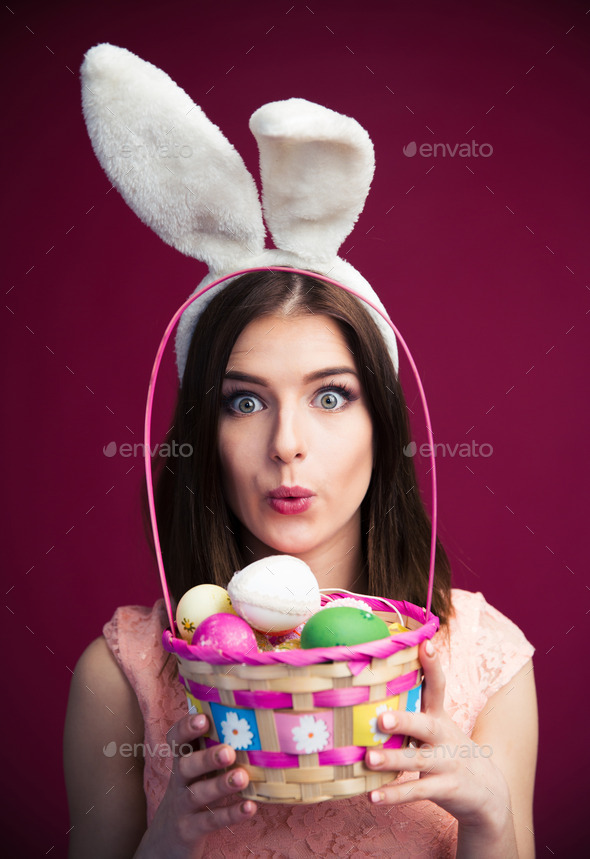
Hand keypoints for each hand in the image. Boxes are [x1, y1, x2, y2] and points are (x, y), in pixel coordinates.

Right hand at [134, 712, 256, 858]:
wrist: (166, 841)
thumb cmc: (192, 793)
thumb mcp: (195, 772)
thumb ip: (211, 748)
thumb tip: (247, 719)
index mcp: (182, 762)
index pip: (177, 740)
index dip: (186, 728)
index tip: (204, 718)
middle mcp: (179, 782)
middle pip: (186, 766)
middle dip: (207, 757)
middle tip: (229, 751)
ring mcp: (182, 807)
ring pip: (197, 794)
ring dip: (220, 784)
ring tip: (242, 777)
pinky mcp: (190, 830)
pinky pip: (210, 821)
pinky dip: (230, 814)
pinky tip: (250, 807)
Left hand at [364, 640, 513, 840]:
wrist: (487, 792)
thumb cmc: (447, 750)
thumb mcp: (437, 726)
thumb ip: (412, 710)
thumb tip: (369, 688)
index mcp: (440, 716)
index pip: (438, 686)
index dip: (433, 665)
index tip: (426, 644)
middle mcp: (444, 736)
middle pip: (425, 725)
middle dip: (404, 720)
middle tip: (382, 718)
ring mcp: (447, 763)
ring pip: (418, 760)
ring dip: (392, 760)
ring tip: (368, 759)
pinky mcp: (446, 788)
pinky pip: (418, 791)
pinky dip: (395, 795)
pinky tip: (373, 797)